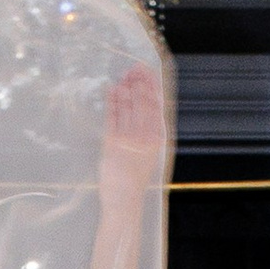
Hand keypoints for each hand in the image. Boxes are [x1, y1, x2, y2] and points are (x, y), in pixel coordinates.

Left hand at [100, 62, 167, 199]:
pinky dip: (113, 101)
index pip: (156, 106)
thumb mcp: (149, 156)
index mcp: (157, 140)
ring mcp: (128, 139)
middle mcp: (145, 137)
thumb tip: (147, 114)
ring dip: (126, 88)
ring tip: (124, 76)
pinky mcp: (111, 143)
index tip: (148, 73)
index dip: (151, 87)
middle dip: (138, 82)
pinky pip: (112, 116)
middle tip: (134, 68)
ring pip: (128, 107)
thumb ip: (149, 136)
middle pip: (142, 103)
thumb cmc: (136, 181)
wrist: (125, 200)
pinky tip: (112, 90)